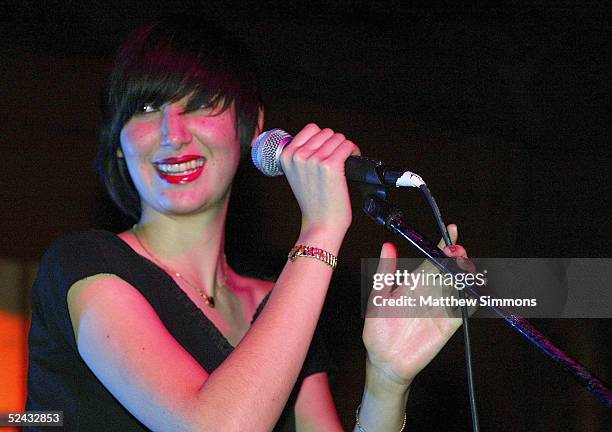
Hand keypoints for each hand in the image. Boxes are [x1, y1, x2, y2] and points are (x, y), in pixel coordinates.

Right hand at [280, 123, 359, 235]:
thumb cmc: (313, 203)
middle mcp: (299, 155)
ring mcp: (314, 160)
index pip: (311, 129)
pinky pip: (348, 145)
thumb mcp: (297, 175)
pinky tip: (353, 161)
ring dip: (345, 148)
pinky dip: (354, 151)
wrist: (321, 224)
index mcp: (286, 155)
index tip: (328, 150)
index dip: (324, 138)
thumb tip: (320, 139)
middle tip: (339, 158)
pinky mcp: (331, 165)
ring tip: (345, 162)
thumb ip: (302, 156)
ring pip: (339, 138)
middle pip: (327, 132)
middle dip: (335, 144)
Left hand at [362, 224, 469, 386]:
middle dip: (457, 257)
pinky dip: (471, 299)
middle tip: (458, 250)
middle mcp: (430, 292)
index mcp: (414, 283)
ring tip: (465, 266)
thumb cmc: (378, 329)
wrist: (384, 360)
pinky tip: (472, 291)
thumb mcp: (378, 297)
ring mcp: (441, 307)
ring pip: (460, 285)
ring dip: (466, 275)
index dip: (443, 244)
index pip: (432, 258)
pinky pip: (464, 309)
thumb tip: (387, 245)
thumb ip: (385, 272)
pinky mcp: (448, 324)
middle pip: (450, 269)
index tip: (451, 230)